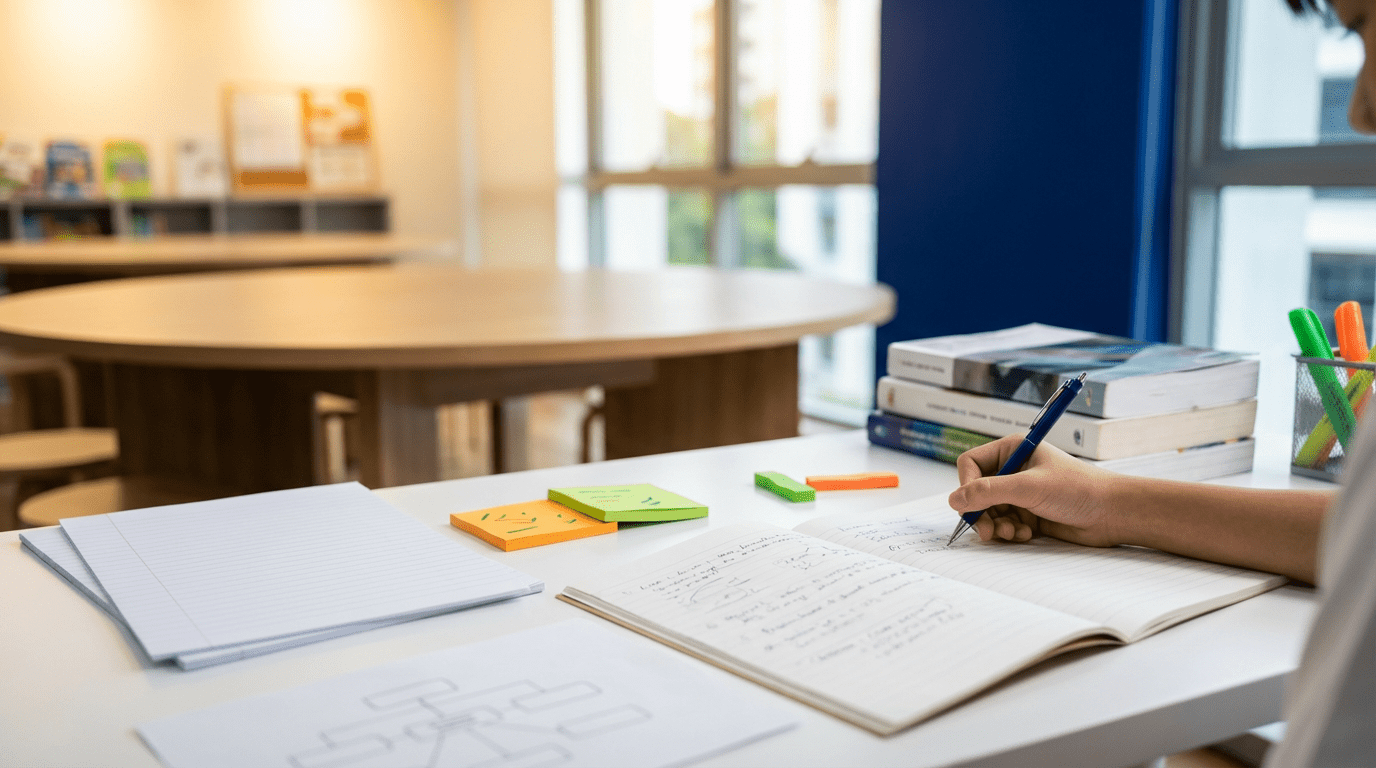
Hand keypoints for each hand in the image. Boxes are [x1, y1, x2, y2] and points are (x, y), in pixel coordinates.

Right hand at [947, 435, 1122, 546]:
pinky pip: (1003, 524)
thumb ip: (989, 492)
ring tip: (1013, 533)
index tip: (971, 506)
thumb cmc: (1079, 489)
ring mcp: (1021, 492)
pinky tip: (1026, 534)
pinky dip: (1010, 532)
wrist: (1112, 513)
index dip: (967, 486)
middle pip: (977, 492)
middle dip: (981, 513)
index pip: (971, 464)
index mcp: (1013, 450)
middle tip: (988, 531)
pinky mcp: (1028, 513)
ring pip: (989, 511)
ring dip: (996, 526)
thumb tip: (954, 500)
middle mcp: (1013, 469)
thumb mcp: (1029, 487)